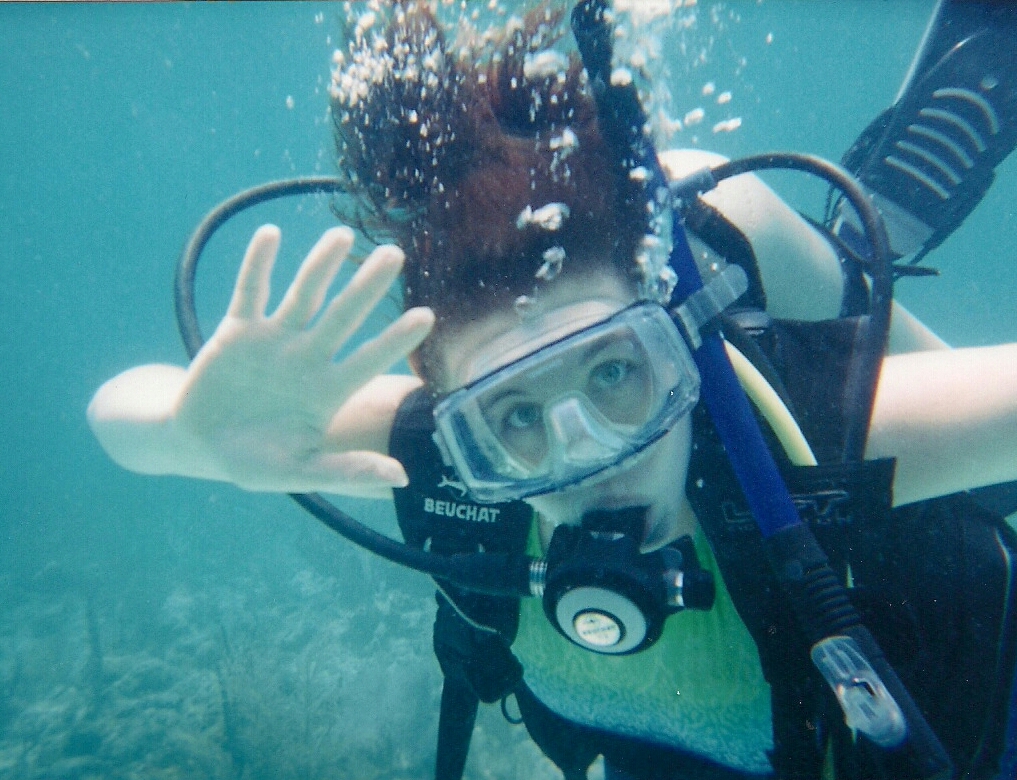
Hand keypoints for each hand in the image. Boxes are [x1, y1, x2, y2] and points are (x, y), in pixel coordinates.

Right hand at [173, 225, 432, 494]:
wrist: (198, 443)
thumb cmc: (255, 461)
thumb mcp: (300, 472)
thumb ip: (346, 473)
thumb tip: (401, 477)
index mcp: (328, 390)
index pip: (370, 359)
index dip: (395, 339)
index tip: (427, 315)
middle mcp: (308, 357)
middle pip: (344, 315)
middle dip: (367, 286)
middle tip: (395, 254)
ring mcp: (274, 339)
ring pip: (303, 294)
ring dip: (320, 264)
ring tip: (342, 234)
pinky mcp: (237, 329)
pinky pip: (249, 291)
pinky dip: (257, 264)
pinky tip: (270, 234)